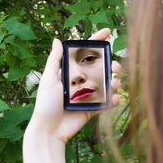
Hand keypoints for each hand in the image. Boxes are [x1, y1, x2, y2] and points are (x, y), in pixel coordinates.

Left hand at [26, 28, 121, 142]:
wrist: (49, 131)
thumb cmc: (46, 104)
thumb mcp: (49, 79)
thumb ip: (55, 60)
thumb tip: (57, 40)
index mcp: (70, 72)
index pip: (85, 53)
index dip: (96, 42)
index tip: (107, 32)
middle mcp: (81, 81)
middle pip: (100, 68)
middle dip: (111, 65)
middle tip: (116, 68)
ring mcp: (88, 95)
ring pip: (106, 84)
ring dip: (114, 82)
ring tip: (115, 84)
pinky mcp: (92, 109)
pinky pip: (106, 102)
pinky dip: (113, 99)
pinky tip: (115, 98)